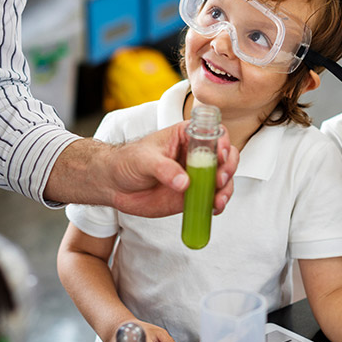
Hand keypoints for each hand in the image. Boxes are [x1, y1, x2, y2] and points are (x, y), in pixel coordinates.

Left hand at [49, 121, 239, 214]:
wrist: (113, 185)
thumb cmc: (127, 162)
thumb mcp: (143, 159)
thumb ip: (163, 168)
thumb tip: (184, 182)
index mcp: (186, 136)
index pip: (213, 133)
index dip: (223, 142)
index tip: (220, 156)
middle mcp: (195, 155)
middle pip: (225, 157)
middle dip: (228, 168)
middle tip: (219, 180)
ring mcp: (196, 175)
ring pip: (222, 180)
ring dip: (226, 189)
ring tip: (218, 200)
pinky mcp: (192, 195)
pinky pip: (211, 198)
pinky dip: (216, 204)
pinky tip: (213, 208)